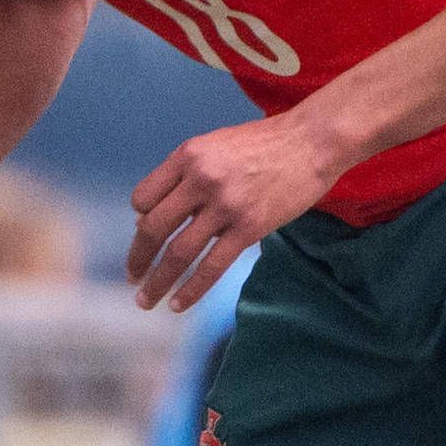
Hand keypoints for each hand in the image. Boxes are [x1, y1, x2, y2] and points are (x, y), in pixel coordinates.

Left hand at [124, 113, 338, 310]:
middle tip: (133, 278)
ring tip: (147, 301)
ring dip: (158, 281)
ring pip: (179, 253)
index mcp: (188, 156)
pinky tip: (179, 304)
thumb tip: (167, 214)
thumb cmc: (266, 143)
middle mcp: (201, 179)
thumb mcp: (216, 146)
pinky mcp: (250, 227)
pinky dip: (192, 289)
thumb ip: (190, 175)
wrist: (312, 141)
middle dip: (138, 258)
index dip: (140, 219)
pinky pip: (212, 266)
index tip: (146, 234)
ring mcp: (225, 205)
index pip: (143, 198)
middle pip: (153, 228)